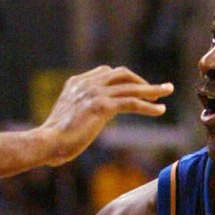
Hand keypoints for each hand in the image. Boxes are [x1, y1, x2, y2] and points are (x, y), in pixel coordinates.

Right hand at [39, 66, 172, 165]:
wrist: (46, 142)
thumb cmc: (54, 138)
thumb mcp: (68, 116)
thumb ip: (81, 110)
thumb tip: (93, 117)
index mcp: (76, 82)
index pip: (106, 72)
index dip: (125, 79)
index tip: (137, 87)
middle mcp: (86, 83)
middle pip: (122, 74)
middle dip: (141, 81)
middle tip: (159, 88)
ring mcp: (94, 92)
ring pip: (131, 87)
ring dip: (152, 89)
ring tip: (167, 92)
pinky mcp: (102, 106)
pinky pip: (132, 102)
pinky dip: (148, 105)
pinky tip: (159, 110)